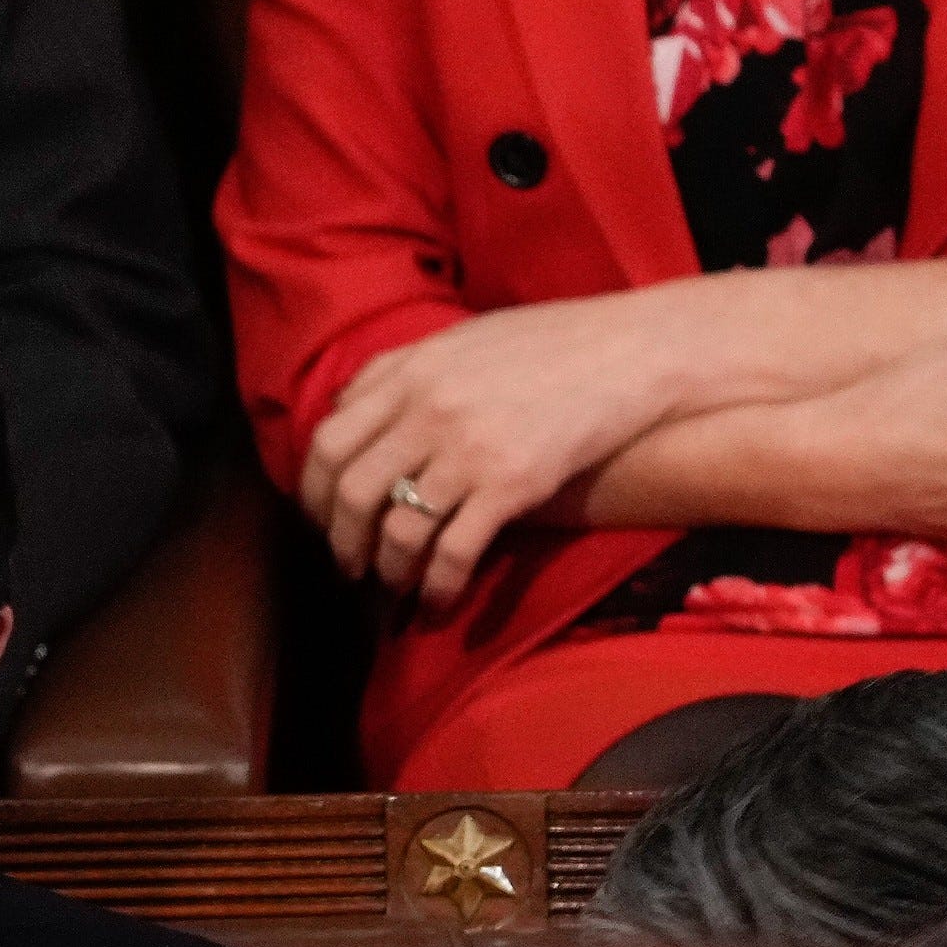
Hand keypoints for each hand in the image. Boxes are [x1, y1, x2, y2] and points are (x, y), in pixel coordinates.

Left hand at [306, 294, 720, 604]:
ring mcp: (468, 449)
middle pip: (350, 493)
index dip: (311, 492)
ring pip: (397, 530)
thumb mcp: (462, 341)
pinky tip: (435, 605)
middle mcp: (429, 410)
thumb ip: (400, 373)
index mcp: (410, 372)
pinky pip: (453, 553)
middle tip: (348, 566)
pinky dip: (437, 589)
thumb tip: (346, 409)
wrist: (634, 349)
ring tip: (391, 589)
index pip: (327, 442)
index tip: (319, 519)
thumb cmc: (551, 343)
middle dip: (341, 542)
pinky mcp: (511, 484)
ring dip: (387, 572)